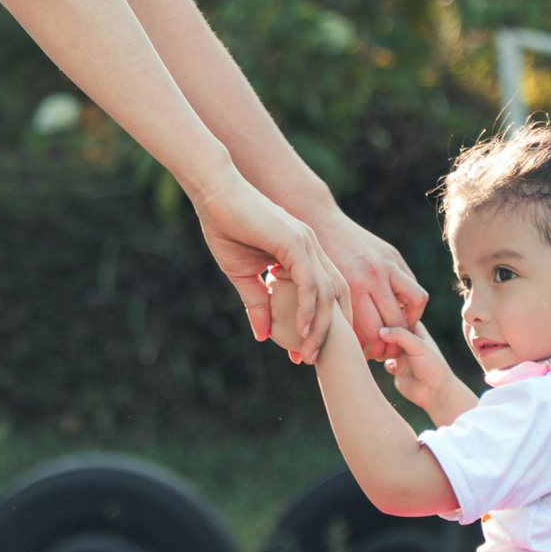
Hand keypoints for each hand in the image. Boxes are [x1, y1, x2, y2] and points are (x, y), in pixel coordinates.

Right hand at [190, 175, 347, 362]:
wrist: (214, 192)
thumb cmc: (225, 226)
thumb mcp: (243, 274)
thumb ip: (257, 302)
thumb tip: (263, 336)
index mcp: (304, 252)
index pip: (325, 292)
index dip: (321, 323)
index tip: (307, 351)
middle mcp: (312, 247)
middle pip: (336, 295)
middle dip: (329, 330)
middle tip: (314, 359)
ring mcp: (306, 243)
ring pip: (326, 292)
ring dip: (320, 326)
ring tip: (309, 353)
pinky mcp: (294, 242)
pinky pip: (310, 282)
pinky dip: (309, 308)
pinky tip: (302, 330)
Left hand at [311, 211, 428, 356]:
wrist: (317, 220)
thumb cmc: (310, 262)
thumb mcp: (314, 291)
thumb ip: (326, 320)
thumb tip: (309, 357)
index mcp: (350, 288)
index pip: (372, 333)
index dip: (374, 351)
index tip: (369, 357)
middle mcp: (372, 277)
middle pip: (395, 323)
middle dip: (393, 343)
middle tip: (386, 351)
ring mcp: (386, 265)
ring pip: (415, 304)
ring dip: (410, 321)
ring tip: (398, 330)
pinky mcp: (393, 256)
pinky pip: (413, 286)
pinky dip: (410, 302)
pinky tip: (398, 309)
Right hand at [373, 318, 467, 421]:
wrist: (434, 392)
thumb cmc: (432, 366)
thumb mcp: (418, 346)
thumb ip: (400, 335)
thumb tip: (380, 330)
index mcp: (416, 331)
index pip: (400, 316)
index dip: (389, 314)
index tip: (379, 314)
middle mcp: (407, 341)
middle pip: (389, 331)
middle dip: (381, 332)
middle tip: (375, 334)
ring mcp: (401, 354)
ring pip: (384, 345)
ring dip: (380, 346)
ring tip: (380, 349)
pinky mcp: (395, 368)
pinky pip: (383, 360)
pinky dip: (382, 361)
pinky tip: (390, 366)